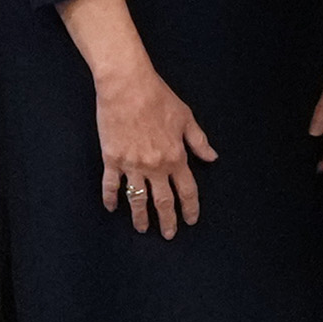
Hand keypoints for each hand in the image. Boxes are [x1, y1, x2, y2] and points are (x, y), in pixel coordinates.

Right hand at [92, 61, 216, 237]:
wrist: (126, 86)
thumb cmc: (158, 97)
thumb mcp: (186, 117)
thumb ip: (198, 141)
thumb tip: (212, 157)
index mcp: (176, 157)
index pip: (186, 191)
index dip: (190, 209)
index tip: (190, 220)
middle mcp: (155, 166)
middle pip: (163, 202)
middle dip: (167, 221)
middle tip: (168, 235)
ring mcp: (132, 165)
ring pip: (137, 199)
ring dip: (140, 217)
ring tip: (142, 229)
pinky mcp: (112, 159)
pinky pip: (111, 185)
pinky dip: (110, 198)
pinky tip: (111, 208)